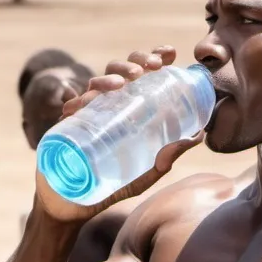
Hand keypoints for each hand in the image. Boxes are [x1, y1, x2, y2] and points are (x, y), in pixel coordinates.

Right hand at [34, 45, 202, 222]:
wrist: (72, 207)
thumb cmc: (107, 188)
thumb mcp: (141, 176)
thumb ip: (166, 159)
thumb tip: (197, 137)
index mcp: (125, 109)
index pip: (139, 75)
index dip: (152, 57)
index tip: (169, 54)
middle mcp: (104, 107)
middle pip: (118, 71)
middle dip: (134, 62)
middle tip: (150, 69)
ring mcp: (83, 116)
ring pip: (95, 84)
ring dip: (109, 77)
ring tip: (122, 83)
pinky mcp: (64, 129)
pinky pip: (70, 109)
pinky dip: (76, 101)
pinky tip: (84, 102)